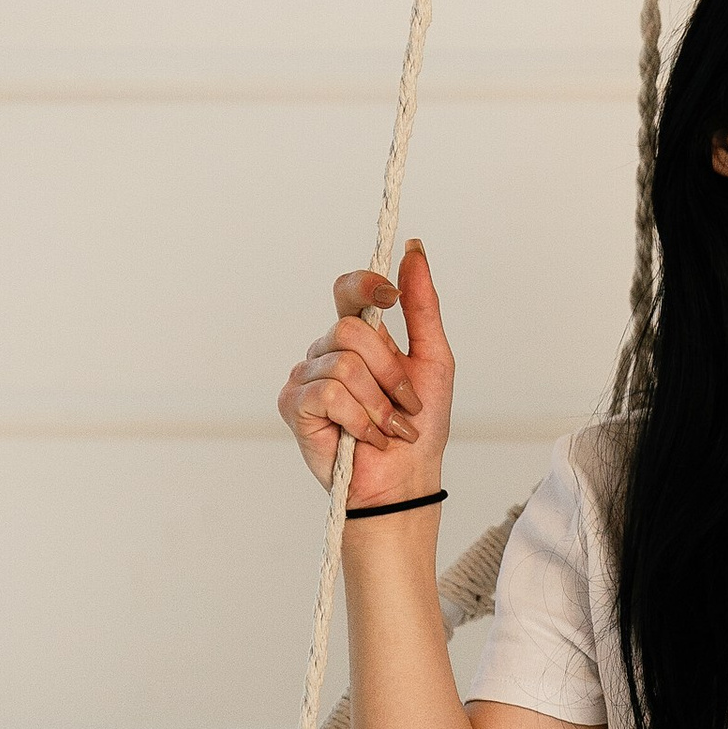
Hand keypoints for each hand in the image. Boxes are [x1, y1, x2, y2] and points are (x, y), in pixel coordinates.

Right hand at [277, 238, 454, 507]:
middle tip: (405, 405)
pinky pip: (328, 394)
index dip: (364, 284)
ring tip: (386, 428)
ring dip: (378, 404)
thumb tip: (415, 250)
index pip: (348, 291)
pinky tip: (365, 437)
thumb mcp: (433, 358)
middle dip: (390, 372)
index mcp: (360, 337)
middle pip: (351, 331)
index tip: (390, 297)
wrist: (406, 478)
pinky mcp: (293, 405)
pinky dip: (359, 419)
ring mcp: (306, 377)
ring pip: (343, 365)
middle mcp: (327, 351)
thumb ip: (422, 305)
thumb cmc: (419, 424)